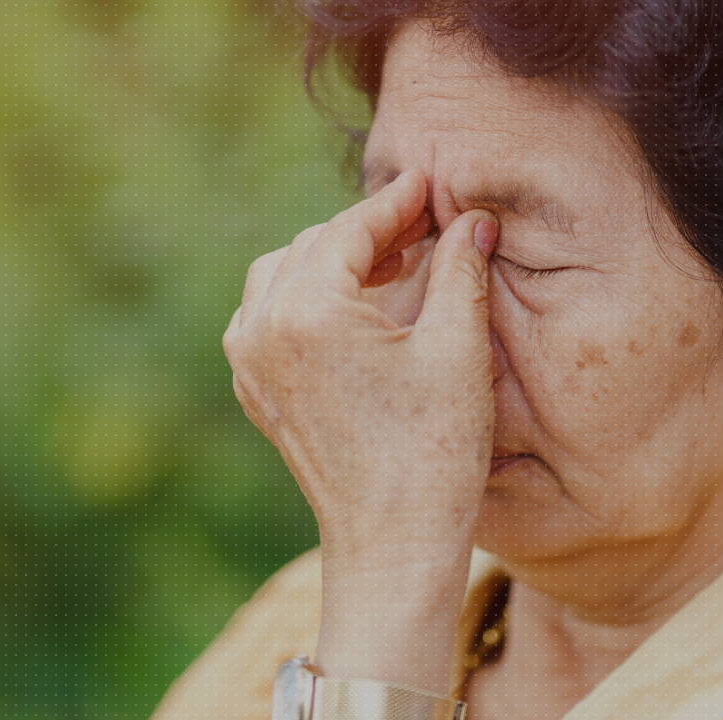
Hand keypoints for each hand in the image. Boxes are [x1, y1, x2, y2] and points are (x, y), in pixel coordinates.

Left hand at [224, 170, 498, 568]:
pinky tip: (360, 306)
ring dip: (335, 261)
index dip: (397, 202)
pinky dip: (310, 297)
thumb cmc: (433, 451)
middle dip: (368, 231)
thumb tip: (472, 220)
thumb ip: (460, 269)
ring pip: (283, 275)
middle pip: (314, 246)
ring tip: (395, 262)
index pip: (351, 229)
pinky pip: (270, 316)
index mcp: (306, 311)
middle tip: (425, 222)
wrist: (393, 542)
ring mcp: (250, 363)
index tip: (429, 180)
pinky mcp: (255, 391)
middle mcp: (261, 329)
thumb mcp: (457, 349)